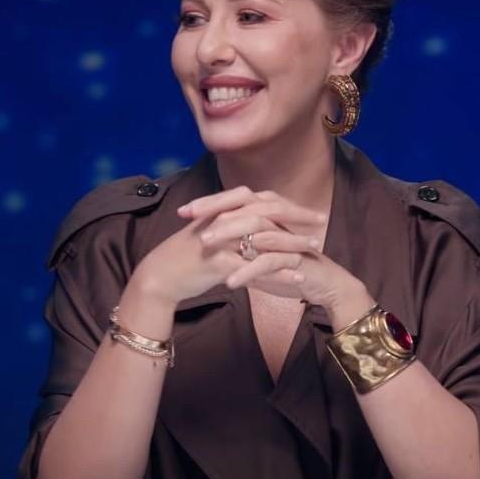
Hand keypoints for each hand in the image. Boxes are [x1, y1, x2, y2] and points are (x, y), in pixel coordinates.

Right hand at [127, 186, 325, 305]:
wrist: (158, 277)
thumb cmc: (185, 258)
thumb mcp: (209, 232)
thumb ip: (230, 224)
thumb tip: (253, 222)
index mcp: (222, 209)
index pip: (262, 200)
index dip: (287, 205)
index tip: (308, 211)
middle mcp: (223, 219)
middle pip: (267, 213)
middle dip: (297, 217)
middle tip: (320, 222)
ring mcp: (220, 239)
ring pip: (264, 238)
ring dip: (292, 243)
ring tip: (314, 249)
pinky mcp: (219, 262)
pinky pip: (254, 265)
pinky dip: (278, 271)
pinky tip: (296, 276)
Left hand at [186, 190, 370, 314]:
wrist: (322, 284)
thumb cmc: (287, 268)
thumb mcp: (256, 255)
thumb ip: (236, 246)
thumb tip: (207, 240)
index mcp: (268, 215)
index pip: (237, 201)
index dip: (210, 203)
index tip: (183, 211)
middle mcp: (278, 220)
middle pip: (246, 206)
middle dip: (217, 212)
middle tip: (190, 222)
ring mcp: (288, 237)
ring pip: (257, 229)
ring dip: (230, 236)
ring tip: (206, 246)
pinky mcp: (296, 258)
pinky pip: (269, 261)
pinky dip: (249, 270)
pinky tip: (231, 282)